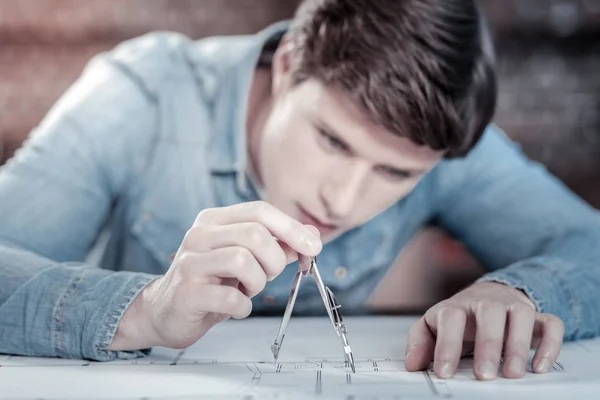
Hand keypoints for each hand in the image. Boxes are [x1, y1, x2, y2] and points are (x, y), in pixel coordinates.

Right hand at [108, 201, 321, 350]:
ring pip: (244, 261)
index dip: (291, 227)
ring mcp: (190, 262)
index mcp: (214, 220)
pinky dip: (243, 307)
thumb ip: (278, 245)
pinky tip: (235, 306)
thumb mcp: (246, 258)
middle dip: (275, 260)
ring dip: (258, 283)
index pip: (259, 210)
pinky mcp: (187, 292)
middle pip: (255, 235)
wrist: (167, 311)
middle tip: (269, 275)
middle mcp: (199, 235)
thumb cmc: (212, 282)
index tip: (314, 247)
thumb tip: (312, 236)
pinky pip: (231, 298)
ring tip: (247, 290)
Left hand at [404, 282, 563, 379]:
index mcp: (457, 305)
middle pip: (489, 313)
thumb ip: (421, 343)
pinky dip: (550, 344)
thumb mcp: (434, 327)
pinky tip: (539, 367)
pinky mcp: (538, 316)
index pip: (450, 318)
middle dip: (488, 345)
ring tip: (513, 374)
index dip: (446, 345)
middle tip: (484, 376)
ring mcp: (513, 306)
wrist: (488, 295)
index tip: (444, 372)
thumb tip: (412, 364)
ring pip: (522, 314)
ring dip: (518, 344)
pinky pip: (551, 323)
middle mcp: (486, 302)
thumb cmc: (460, 318)